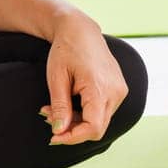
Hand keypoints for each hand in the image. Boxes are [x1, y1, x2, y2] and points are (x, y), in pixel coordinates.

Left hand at [40, 13, 128, 144]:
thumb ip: (60, 107)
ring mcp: (120, 89)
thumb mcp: (57, 78)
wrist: (81, 29)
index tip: (54, 137)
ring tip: (55, 106)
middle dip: (72, 129)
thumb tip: (59, 132)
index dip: (73, 137)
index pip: (93, 128)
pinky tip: (70, 101)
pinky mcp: (119, 88)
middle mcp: (116, 91)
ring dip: (78, 121)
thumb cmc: (66, 49)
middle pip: (97, 127)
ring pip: (100, 120)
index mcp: (101, 87)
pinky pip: (103, 110)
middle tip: (47, 115)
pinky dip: (86, 112)